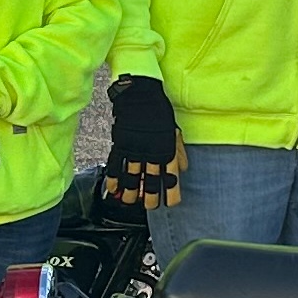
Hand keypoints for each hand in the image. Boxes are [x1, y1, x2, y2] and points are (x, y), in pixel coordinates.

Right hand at [106, 76, 182, 209]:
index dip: (172, 191)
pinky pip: (115, 165)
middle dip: (151, 196)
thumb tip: (183, 168)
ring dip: (132, 192)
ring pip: (133, 177)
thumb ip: (178, 150)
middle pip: (152, 180)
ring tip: (131, 201)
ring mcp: (135, 148)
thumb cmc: (158, 109)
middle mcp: (151, 151)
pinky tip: (113, 189)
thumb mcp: (174, 129)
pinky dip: (114, 178)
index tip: (172, 203)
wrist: (140, 92)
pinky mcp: (120, 144)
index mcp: (167, 148)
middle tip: (150, 205)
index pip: (171, 175)